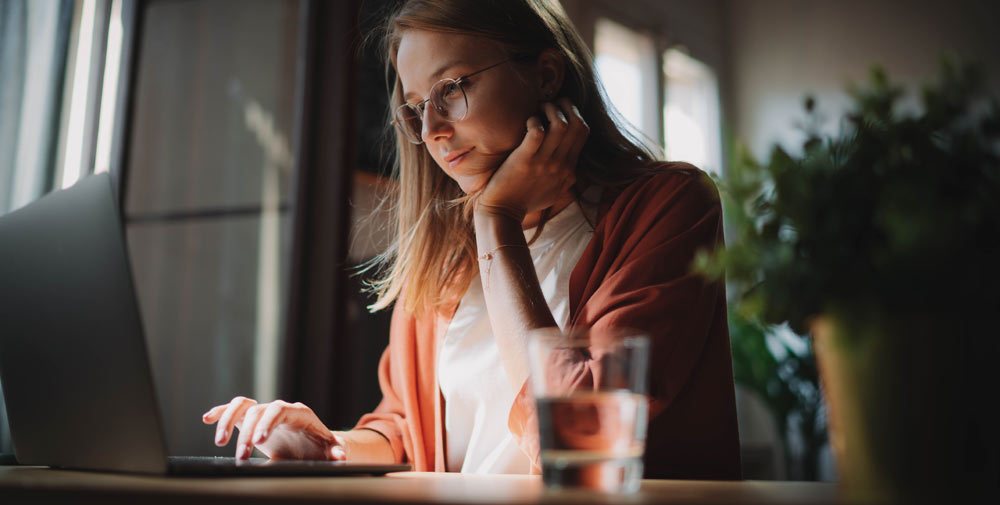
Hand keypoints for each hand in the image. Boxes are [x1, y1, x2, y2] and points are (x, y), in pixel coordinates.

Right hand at [202, 396, 343, 460]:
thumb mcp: (329, 451)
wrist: (314, 447)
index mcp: (299, 414)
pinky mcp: (253, 420)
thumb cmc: (322, 448)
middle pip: (258, 411)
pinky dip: (221, 413)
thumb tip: (340, 455)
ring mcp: (265, 413)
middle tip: (241, 458)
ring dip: (228, 422)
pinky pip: (235, 410)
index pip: (280, 409)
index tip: (258, 440)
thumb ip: (334, 451)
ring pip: (243, 406)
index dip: (267, 421)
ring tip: (220, 443)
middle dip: (246, 434)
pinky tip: (206, 419)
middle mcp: (279, 410)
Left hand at [475, 97, 588, 220]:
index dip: (574, 112)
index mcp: (568, 168)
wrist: (503, 213)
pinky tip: (526, 123)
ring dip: (550, 110)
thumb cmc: (524, 200)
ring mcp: (543, 163)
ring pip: (561, 125)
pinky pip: (536, 132)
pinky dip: (533, 121)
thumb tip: (571, 169)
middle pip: (577, 124)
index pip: (584, 130)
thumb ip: (565, 178)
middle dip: (565, 106)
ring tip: (538, 110)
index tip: (559, 109)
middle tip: (548, 104)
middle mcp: (560, 164)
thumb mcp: (554, 191)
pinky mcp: (524, 161)